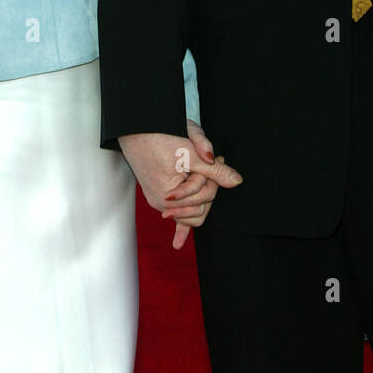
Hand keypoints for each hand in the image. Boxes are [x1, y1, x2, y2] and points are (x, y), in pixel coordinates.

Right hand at [119, 121, 242, 249]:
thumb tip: (236, 182)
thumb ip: (215, 170)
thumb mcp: (192, 152)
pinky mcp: (157, 195)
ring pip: (190, 207)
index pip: (205, 197)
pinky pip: (173, 213)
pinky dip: (178, 226)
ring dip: (198, 191)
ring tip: (201, 168)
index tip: (214, 159)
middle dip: (207, 185)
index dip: (211, 178)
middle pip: (199, 206)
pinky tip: (178, 244)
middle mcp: (162, 202)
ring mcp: (159, 200)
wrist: (135, 128)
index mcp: (170, 195)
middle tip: (211, 161)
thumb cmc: (160, 137)